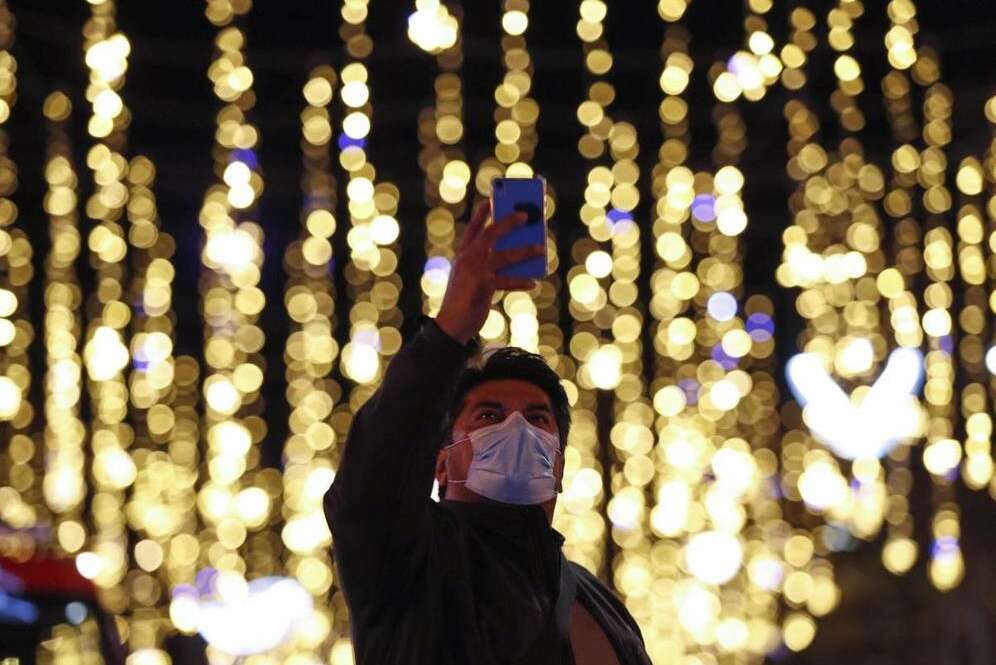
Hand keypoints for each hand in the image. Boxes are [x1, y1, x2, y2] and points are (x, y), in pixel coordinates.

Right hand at [435, 200, 543, 344]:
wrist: (451, 325)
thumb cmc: (465, 301)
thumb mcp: (473, 278)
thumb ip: (489, 265)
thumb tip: (519, 257)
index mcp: (463, 254)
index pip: (474, 228)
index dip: (483, 213)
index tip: (493, 199)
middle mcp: (467, 258)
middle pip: (490, 233)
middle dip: (509, 222)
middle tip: (525, 214)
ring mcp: (474, 271)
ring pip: (505, 255)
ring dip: (526, 250)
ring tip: (542, 248)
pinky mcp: (482, 286)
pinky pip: (507, 280)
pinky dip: (521, 281)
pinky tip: (533, 282)